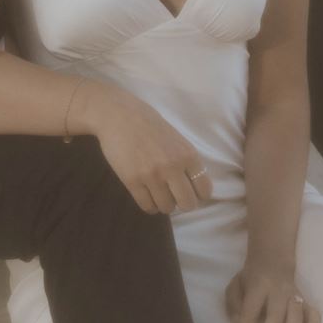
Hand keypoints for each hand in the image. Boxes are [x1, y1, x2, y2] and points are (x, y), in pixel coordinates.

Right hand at [77, 83, 214, 215]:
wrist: (118, 114)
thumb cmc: (148, 123)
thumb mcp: (176, 138)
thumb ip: (185, 160)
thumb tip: (192, 186)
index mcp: (188, 154)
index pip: (204, 190)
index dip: (198, 195)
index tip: (190, 191)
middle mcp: (173, 167)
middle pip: (188, 204)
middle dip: (182, 203)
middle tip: (174, 196)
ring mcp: (152, 176)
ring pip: (167, 208)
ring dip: (164, 203)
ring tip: (158, 193)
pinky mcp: (133, 182)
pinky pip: (147, 206)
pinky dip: (149, 205)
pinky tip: (146, 195)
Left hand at [225, 254, 320, 322]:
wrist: (272, 257)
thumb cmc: (250, 279)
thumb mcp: (235, 286)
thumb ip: (233, 306)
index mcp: (257, 286)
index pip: (249, 313)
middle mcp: (276, 290)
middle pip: (274, 315)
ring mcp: (292, 294)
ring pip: (295, 313)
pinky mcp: (304, 299)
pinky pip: (312, 311)